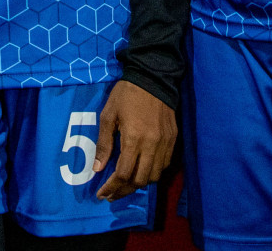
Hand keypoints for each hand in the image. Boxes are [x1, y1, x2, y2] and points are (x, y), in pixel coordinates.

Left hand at [93, 80, 177, 200]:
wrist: (153, 77)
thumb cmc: (126, 94)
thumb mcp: (108, 115)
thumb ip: (104, 144)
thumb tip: (98, 169)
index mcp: (134, 139)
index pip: (124, 174)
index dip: (112, 188)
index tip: (101, 194)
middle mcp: (152, 145)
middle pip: (140, 180)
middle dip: (124, 190)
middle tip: (111, 193)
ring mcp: (165, 143)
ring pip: (154, 176)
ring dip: (139, 183)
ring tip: (125, 184)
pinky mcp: (173, 140)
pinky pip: (165, 165)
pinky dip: (152, 172)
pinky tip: (142, 170)